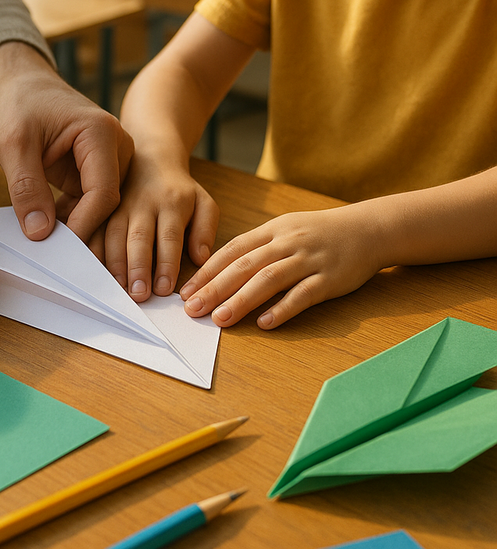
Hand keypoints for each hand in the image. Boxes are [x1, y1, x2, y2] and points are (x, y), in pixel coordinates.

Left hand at [0, 43, 133, 242]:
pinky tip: (50, 234)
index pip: (103, 192)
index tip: (60, 250)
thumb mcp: (14, 144)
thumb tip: (39, 233)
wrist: (21, 86)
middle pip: (108, 204)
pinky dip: (71, 220)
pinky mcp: (97, 173)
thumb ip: (26, 188)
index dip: (83, 225)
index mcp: (101, 133)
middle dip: (84, 232)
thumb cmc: (18, 104)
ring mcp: (110, 162)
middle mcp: (116, 147)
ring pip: (101, 209)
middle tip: (59, 262)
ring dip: (77, 229)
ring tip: (52, 252)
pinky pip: (90, 205)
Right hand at [103, 154, 218, 300]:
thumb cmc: (180, 191)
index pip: (170, 237)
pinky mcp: (103, 208)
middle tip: (138, 294)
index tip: (164, 289)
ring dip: (115, 263)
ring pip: (114, 235)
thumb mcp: (204, 203)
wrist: (151, 159)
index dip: (166, 264)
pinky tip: (95, 271)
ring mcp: (120, 205)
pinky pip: (95, 230)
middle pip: (139, 238)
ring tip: (118, 288)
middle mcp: (144, 204)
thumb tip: (201, 258)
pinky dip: (93, 251)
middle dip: (138, 268)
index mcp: (172, 203)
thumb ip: (206, 230)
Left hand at [179, 206, 383, 328]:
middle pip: (244, 266)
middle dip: (215, 288)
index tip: (185, 291)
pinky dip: (283, 309)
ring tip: (220, 319)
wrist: (369, 229)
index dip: (206, 272)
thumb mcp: (284, 230)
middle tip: (192, 309)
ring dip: (242, 300)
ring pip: (269, 279)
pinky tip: (265, 323)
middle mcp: (287, 242)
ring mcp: (309, 260)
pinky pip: (303, 294)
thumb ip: (255, 249)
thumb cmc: (318, 233)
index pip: (231, 251)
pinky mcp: (330, 278)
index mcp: (271, 230)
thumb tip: (218, 274)